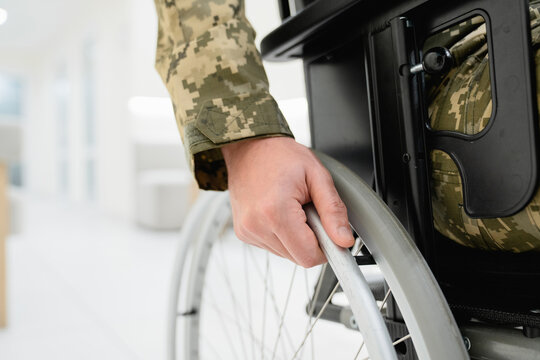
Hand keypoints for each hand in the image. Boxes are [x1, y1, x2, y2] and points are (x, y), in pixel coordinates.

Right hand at [221, 137, 354, 267]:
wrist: (249, 147)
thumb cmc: (280, 156)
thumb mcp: (317, 176)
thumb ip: (334, 211)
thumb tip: (344, 240)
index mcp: (276, 212)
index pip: (308, 256)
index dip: (325, 246)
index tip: (327, 229)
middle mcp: (256, 225)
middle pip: (298, 257)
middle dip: (310, 239)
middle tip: (307, 210)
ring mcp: (247, 231)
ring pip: (286, 254)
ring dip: (295, 237)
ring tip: (291, 207)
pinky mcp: (243, 232)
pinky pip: (273, 246)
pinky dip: (282, 234)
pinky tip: (278, 212)